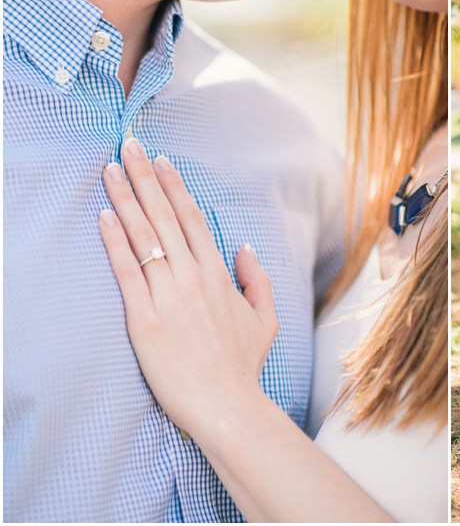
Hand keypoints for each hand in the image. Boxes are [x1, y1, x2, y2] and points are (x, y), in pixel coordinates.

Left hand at [98, 138, 277, 434]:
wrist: (227, 404)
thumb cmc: (243, 365)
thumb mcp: (266, 319)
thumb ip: (258, 279)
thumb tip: (243, 247)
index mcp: (219, 274)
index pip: (192, 219)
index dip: (173, 186)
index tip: (159, 161)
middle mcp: (193, 277)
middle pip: (165, 216)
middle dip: (144, 178)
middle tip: (127, 146)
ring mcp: (168, 296)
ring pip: (144, 236)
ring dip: (124, 200)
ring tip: (108, 170)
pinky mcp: (144, 319)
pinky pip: (127, 271)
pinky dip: (114, 242)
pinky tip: (102, 217)